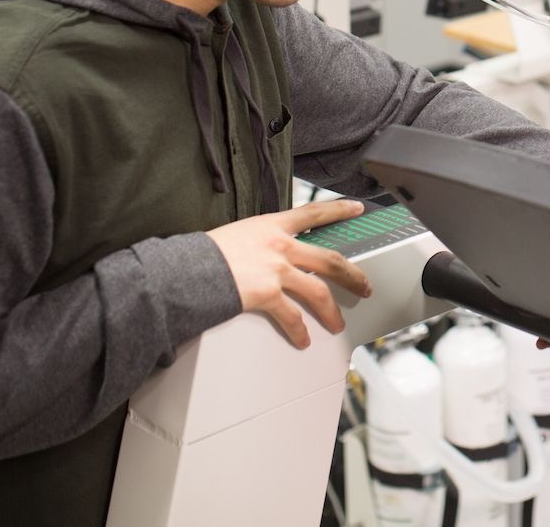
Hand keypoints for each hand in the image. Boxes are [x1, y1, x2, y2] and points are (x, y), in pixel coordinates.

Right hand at [206, 199, 373, 347]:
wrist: (185, 268)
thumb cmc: (202, 253)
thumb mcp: (235, 235)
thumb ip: (255, 243)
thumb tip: (260, 256)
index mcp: (271, 225)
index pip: (313, 213)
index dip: (338, 210)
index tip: (356, 209)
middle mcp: (280, 245)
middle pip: (330, 259)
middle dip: (352, 276)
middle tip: (364, 286)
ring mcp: (277, 269)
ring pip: (319, 291)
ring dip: (331, 311)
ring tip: (337, 324)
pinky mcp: (268, 293)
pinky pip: (292, 317)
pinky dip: (299, 331)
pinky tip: (303, 340)